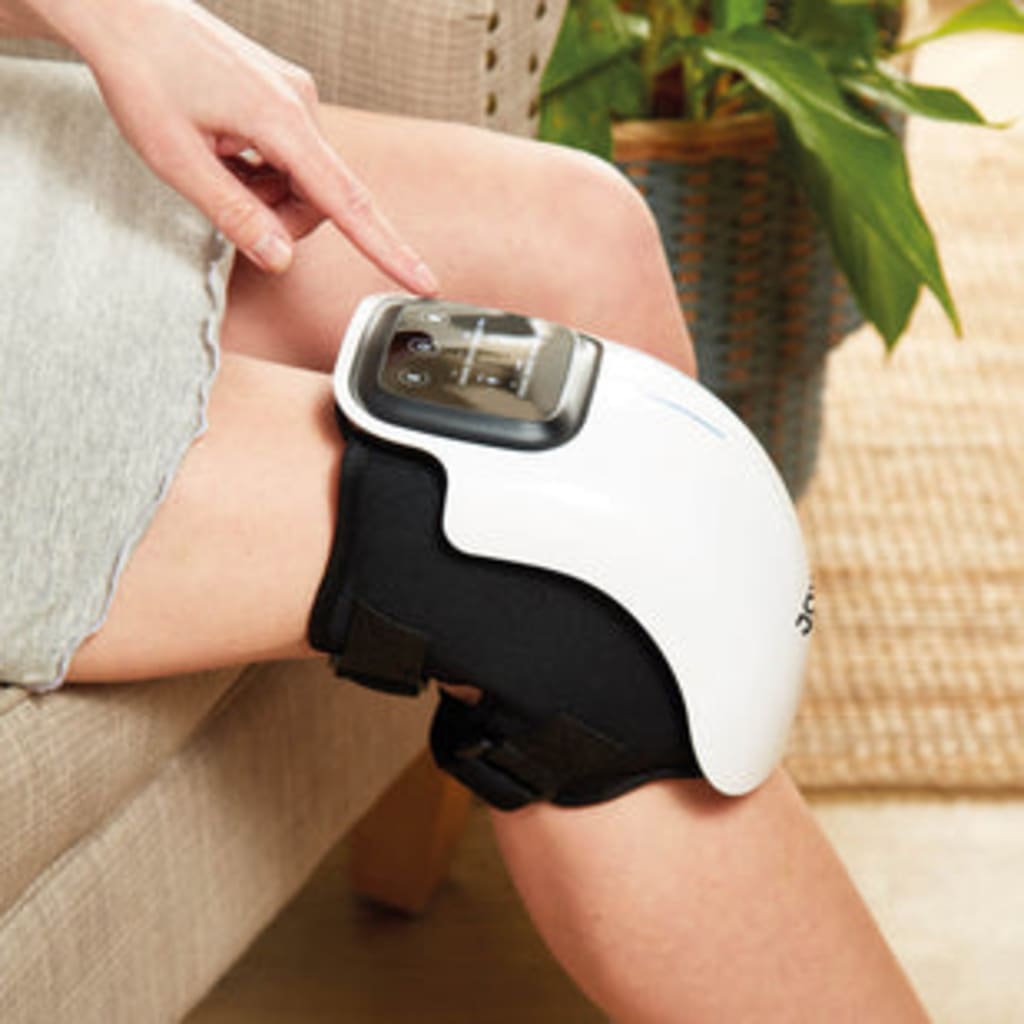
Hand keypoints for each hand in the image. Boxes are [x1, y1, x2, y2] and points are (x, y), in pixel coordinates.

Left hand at [36, 0, 438, 288]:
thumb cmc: (142, 76)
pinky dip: (261, 169)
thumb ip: (236, 216)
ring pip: (304, 179)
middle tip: (228, 209)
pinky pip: (289, 154)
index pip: (348, 204)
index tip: (421, 279)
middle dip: (281, 218)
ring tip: (216, 166)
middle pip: (320, 197)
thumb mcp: (178, 161)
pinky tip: (223, 149)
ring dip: (266, 192)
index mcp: (282, 121)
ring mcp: (295, 94)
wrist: (122, 10)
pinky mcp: (283, 92)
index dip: (387, 249)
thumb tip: (281, 258)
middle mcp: (301, 104)